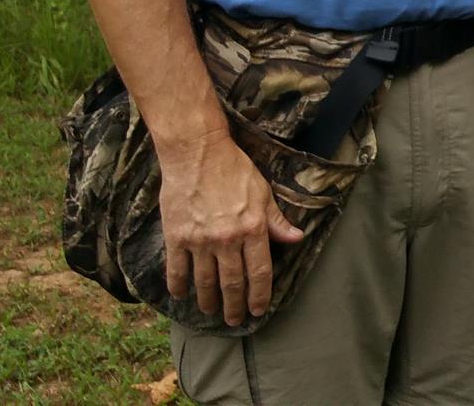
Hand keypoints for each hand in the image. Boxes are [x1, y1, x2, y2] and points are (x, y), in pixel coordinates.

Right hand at [156, 126, 303, 322]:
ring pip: (205, 282)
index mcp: (253, 229)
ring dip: (208, 301)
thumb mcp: (263, 192)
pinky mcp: (176, 236)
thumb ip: (277, 221)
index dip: (260, 295)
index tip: (258, 310)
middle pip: (232, 284)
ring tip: (210, 311)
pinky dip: (178, 286)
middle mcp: (227, 239)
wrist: (197, 152)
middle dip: (234, 306)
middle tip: (234, 320)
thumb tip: (297, 239)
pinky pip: (176, 270)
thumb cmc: (234, 169)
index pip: (260, 273)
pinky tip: (181, 295)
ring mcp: (200, 240)